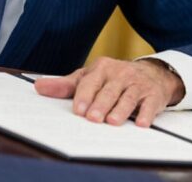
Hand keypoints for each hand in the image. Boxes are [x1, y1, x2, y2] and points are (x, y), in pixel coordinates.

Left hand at [34, 57, 184, 126]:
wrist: (151, 74)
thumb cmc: (112, 79)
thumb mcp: (89, 77)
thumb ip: (65, 85)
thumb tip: (38, 87)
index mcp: (101, 68)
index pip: (90, 82)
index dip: (84, 96)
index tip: (77, 110)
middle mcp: (120, 73)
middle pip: (109, 91)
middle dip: (100, 104)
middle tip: (92, 118)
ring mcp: (137, 84)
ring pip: (128, 97)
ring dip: (120, 110)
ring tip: (112, 122)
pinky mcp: (153, 95)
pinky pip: (150, 104)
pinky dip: (146, 114)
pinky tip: (141, 123)